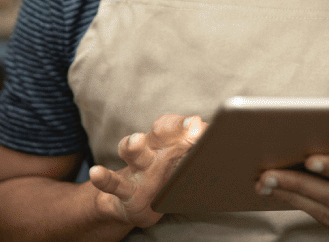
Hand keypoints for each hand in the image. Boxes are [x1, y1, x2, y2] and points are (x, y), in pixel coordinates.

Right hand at [89, 114, 206, 228]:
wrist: (133, 204)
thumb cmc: (166, 181)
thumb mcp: (185, 168)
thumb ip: (202, 158)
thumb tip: (232, 153)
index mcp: (170, 144)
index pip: (179, 126)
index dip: (189, 125)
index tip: (200, 126)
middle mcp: (153, 150)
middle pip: (158, 132)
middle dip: (170, 128)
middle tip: (188, 128)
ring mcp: (136, 168)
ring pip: (133, 150)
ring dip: (133, 144)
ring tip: (135, 142)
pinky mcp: (122, 189)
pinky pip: (112, 182)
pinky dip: (103, 177)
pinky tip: (96, 172)